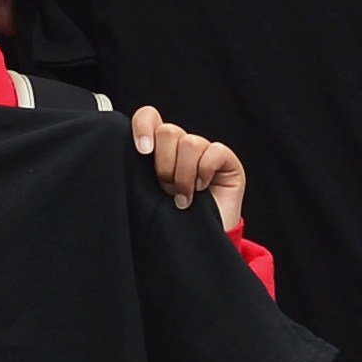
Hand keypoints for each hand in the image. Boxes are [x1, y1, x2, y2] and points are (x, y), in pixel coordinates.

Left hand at [129, 105, 244, 229]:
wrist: (197, 244)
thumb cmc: (170, 220)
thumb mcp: (146, 193)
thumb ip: (138, 170)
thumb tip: (135, 149)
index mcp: (159, 148)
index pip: (148, 117)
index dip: (143, 127)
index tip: (142, 150)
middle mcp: (181, 146)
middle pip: (167, 131)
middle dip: (164, 164)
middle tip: (166, 188)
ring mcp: (205, 151)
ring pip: (189, 142)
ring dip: (183, 175)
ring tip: (183, 198)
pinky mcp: (226, 160)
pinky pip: (213, 151)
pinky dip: (205, 172)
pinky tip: (203, 190)